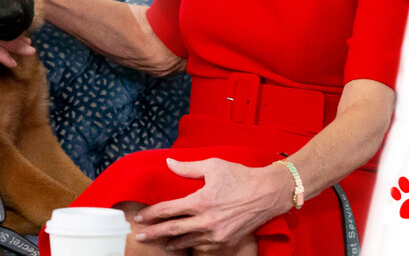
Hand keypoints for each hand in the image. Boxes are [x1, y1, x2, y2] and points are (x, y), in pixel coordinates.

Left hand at [133, 158, 293, 250]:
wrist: (268, 193)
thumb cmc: (241, 176)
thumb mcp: (213, 166)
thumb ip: (188, 167)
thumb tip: (169, 162)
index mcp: (200, 201)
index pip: (168, 210)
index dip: (151, 214)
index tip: (140, 217)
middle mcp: (206, 221)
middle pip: (173, 229)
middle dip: (154, 233)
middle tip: (140, 236)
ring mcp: (216, 234)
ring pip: (187, 241)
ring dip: (172, 242)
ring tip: (161, 243)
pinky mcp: (226, 241)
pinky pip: (203, 245)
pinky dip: (192, 245)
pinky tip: (185, 244)